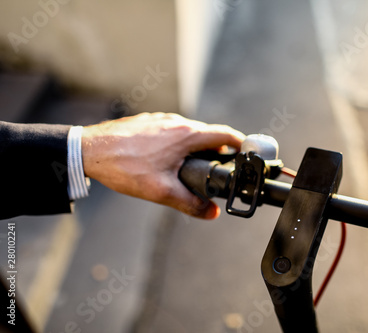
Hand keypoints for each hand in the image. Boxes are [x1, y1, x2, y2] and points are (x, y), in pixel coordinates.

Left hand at [81, 112, 245, 218]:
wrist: (89, 150)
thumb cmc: (125, 167)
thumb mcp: (161, 191)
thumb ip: (190, 203)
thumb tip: (211, 213)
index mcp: (186, 135)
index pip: (224, 134)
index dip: (240, 144)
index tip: (247, 153)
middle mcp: (176, 122)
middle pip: (207, 134)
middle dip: (217, 151)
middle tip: (217, 170)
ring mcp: (161, 120)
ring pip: (188, 132)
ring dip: (196, 147)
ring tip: (191, 168)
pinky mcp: (147, 122)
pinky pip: (171, 131)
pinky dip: (178, 143)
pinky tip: (166, 160)